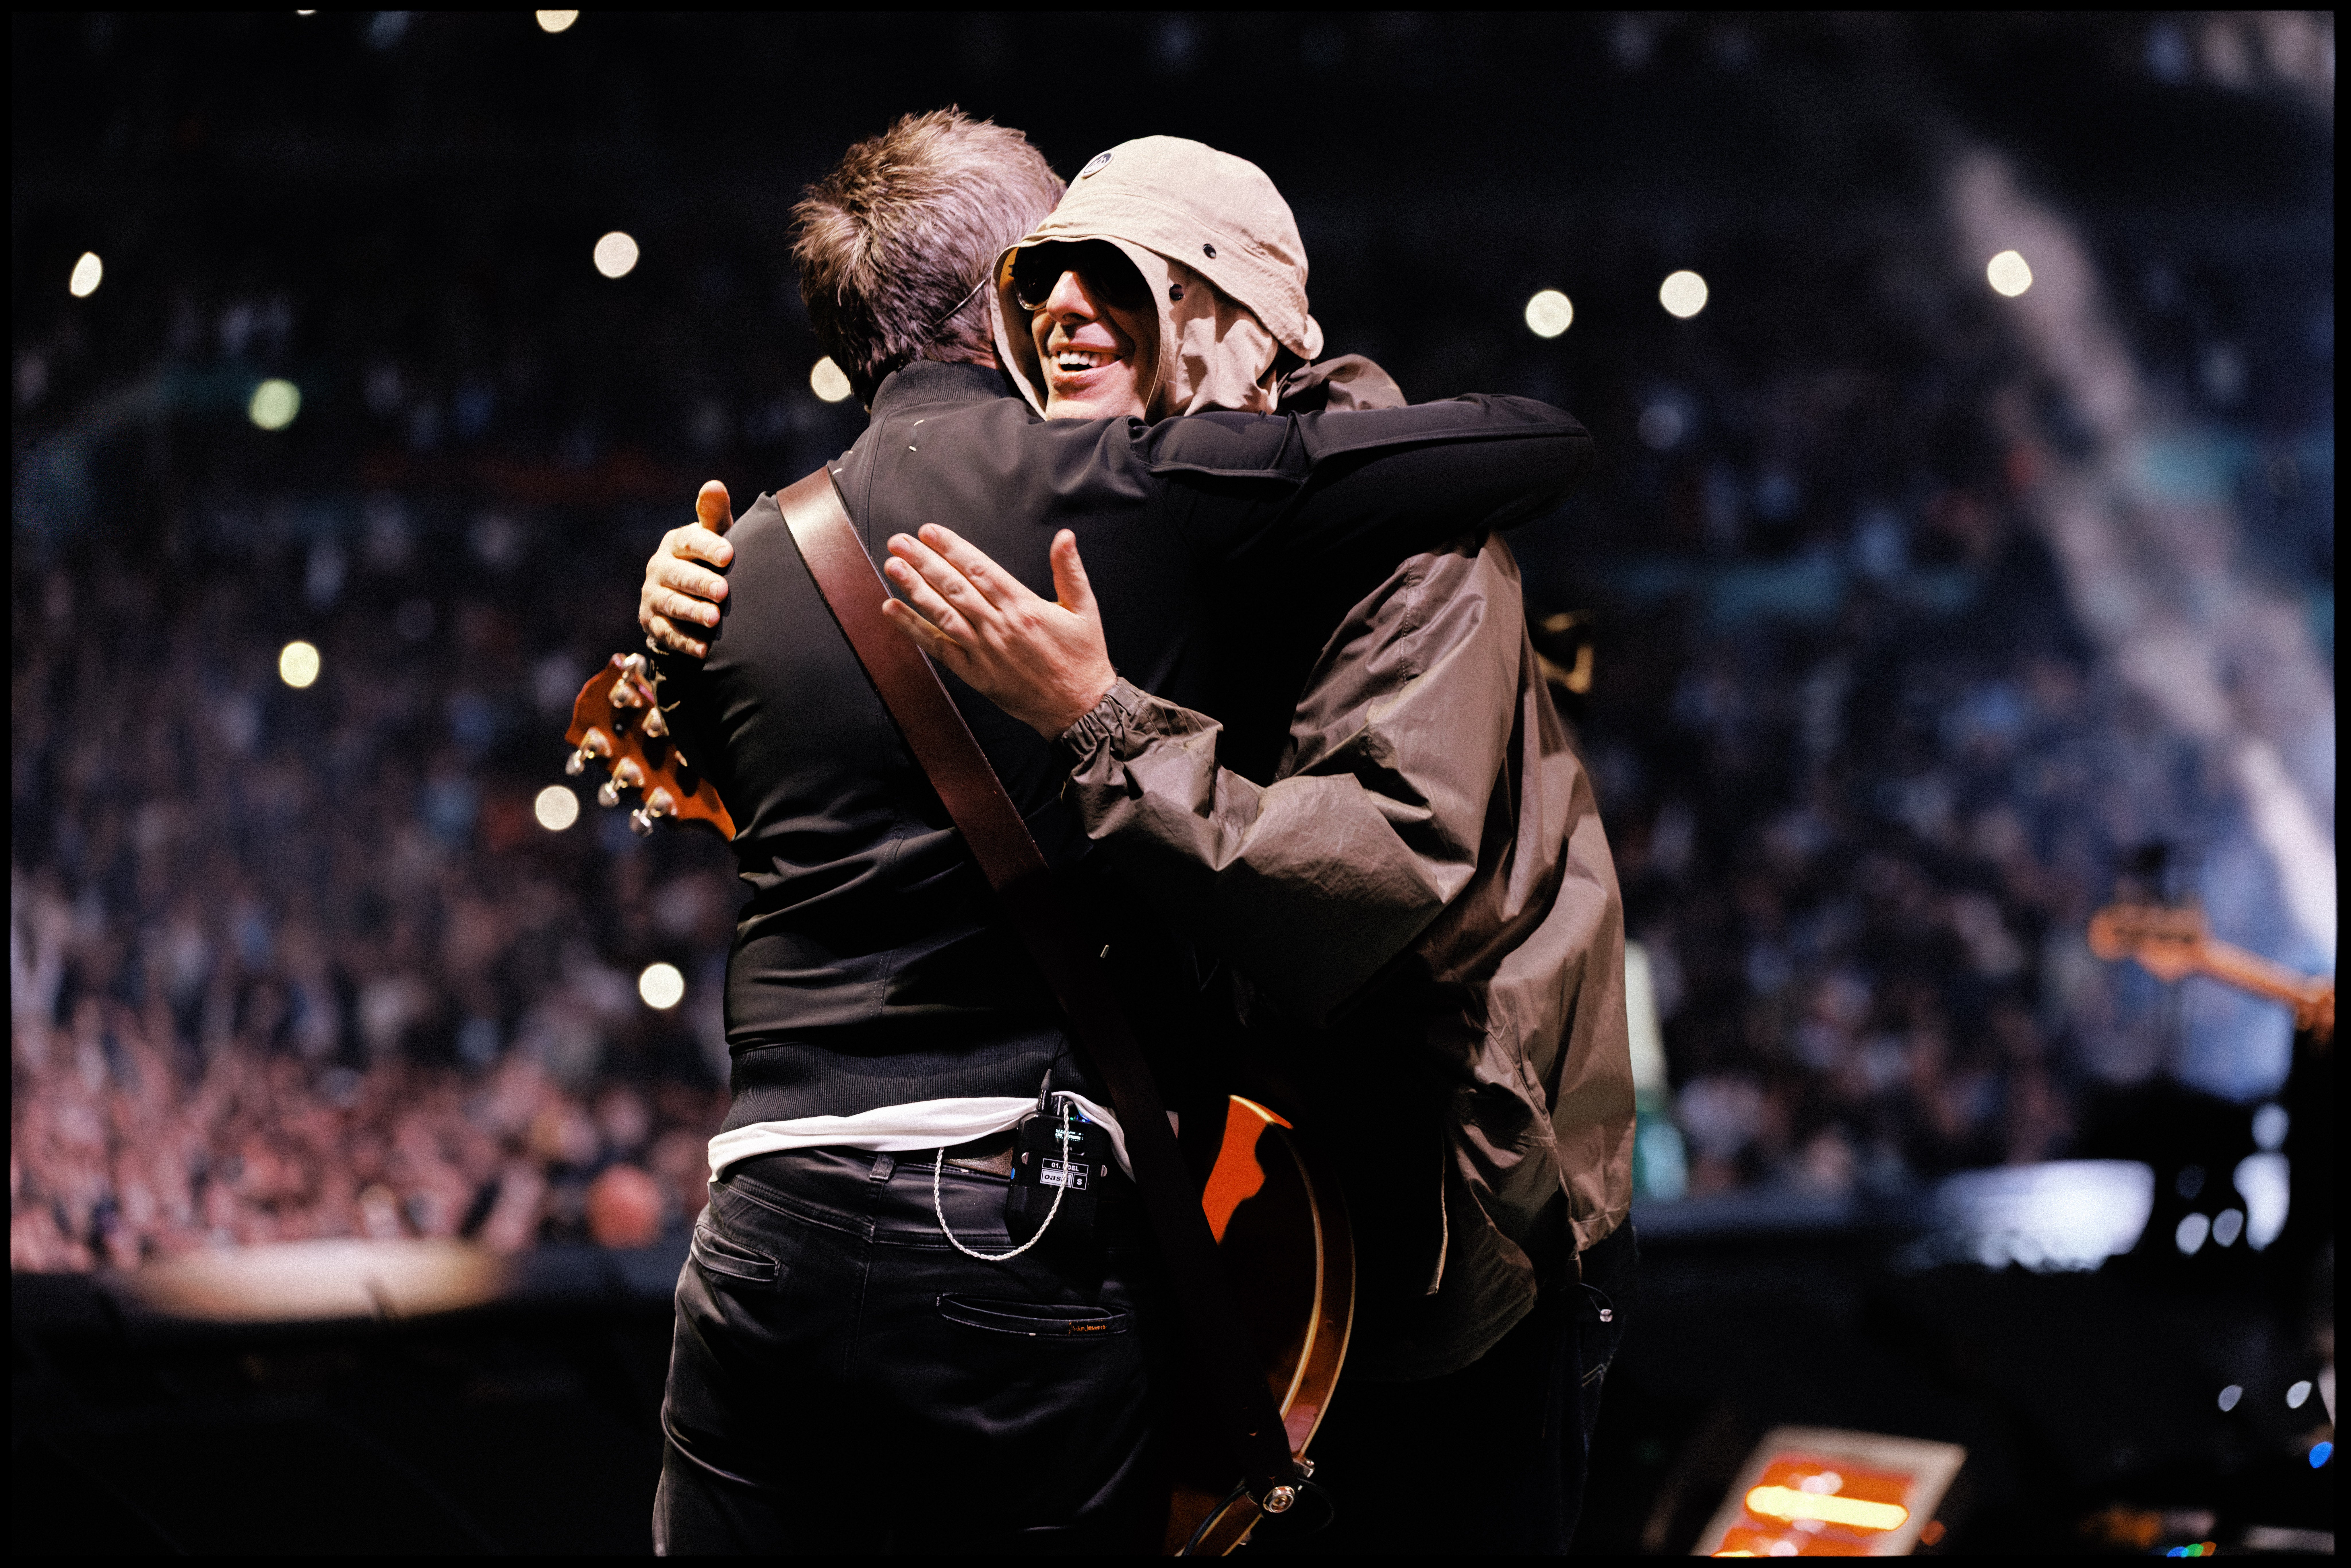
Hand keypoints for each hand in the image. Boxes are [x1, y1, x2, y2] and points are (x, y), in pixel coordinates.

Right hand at [639, 481, 735, 657]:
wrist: (685, 595)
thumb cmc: (709, 559)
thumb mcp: (714, 536)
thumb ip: (714, 514)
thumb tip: (714, 485)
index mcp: (677, 543)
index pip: (690, 540)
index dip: (707, 546)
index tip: (728, 555)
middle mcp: (660, 567)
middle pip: (679, 575)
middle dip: (701, 583)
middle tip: (723, 592)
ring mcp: (653, 595)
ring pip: (671, 604)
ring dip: (692, 612)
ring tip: (713, 619)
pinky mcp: (652, 622)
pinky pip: (667, 633)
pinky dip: (685, 642)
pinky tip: (704, 650)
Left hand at [880, 525, 1115, 738]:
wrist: (1080, 708)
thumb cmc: (1083, 659)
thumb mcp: (1085, 609)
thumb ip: (1070, 571)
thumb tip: (1065, 537)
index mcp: (1025, 608)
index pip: (980, 570)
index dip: (952, 549)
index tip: (929, 533)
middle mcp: (1000, 627)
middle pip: (954, 587)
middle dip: (924, 562)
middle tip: (899, 542)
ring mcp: (984, 651)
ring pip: (942, 613)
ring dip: (914, 589)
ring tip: (892, 567)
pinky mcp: (975, 674)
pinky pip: (939, 647)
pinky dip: (914, 629)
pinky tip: (893, 611)